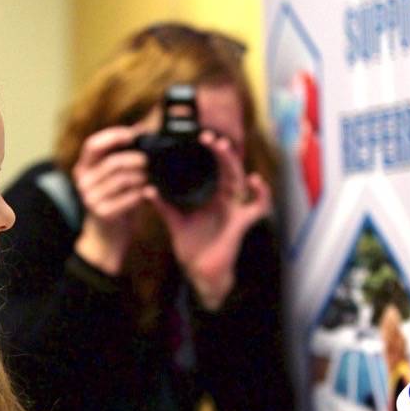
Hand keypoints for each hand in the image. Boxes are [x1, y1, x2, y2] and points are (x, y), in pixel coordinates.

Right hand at [72, 126, 148, 274]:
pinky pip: (128, 197)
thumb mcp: (113, 177)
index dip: (112, 136)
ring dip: (141, 177)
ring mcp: (90, 198)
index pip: (93, 145)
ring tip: (149, 178)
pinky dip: (141, 194)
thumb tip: (141, 127)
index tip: (133, 135)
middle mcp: (83, 182)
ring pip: (122, 179)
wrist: (106, 236)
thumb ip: (121, 155)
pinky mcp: (102, 213)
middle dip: (136, 159)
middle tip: (149, 162)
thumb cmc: (115, 200)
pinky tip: (147, 193)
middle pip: (113, 162)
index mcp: (83, 168)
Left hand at [144, 129, 270, 310]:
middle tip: (208, 137)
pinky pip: (259, 206)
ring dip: (232, 162)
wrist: (201, 273)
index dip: (209, 152)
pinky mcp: (242, 222)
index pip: (212, 168)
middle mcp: (224, 198)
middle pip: (227, 168)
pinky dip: (262, 194)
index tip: (198, 138)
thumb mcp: (175, 223)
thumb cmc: (192, 247)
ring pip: (240, 179)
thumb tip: (148, 190)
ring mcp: (234, 208)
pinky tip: (255, 181)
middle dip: (220, 151)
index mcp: (209, 195)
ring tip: (223, 147)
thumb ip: (164, 206)